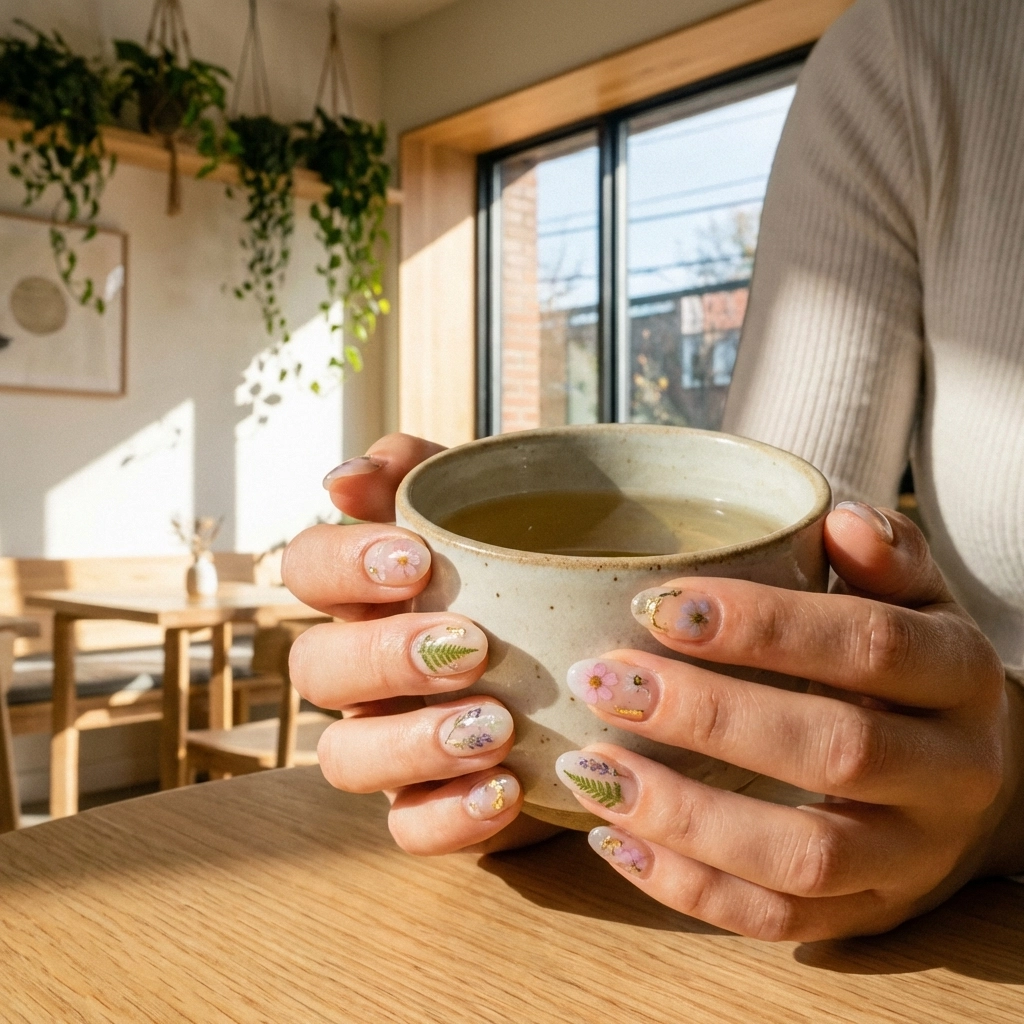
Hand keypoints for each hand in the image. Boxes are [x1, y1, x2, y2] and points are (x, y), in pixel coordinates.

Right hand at [283, 434, 555, 854]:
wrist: (596, 672)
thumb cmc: (533, 575)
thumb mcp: (493, 510)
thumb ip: (420, 473)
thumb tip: (346, 477)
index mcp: (370, 592)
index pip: (305, 567)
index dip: (340, 563)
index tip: (417, 560)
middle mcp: (364, 670)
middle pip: (313, 668)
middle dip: (383, 655)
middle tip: (469, 645)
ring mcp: (388, 743)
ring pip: (343, 758)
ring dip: (411, 743)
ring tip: (496, 728)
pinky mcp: (427, 806)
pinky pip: (406, 828)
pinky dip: (449, 816)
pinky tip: (508, 789)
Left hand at [554, 502, 1023, 938]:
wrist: (979, 778)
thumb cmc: (914, 668)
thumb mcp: (917, 601)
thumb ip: (883, 556)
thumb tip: (838, 520)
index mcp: (959, 676)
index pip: (867, 645)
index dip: (763, 625)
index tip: (658, 606)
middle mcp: (951, 774)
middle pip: (833, 752)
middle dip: (708, 716)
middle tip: (605, 680)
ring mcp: (911, 859)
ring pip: (803, 857)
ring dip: (684, 815)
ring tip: (589, 769)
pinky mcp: (865, 916)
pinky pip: (775, 920)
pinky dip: (687, 886)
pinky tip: (612, 838)